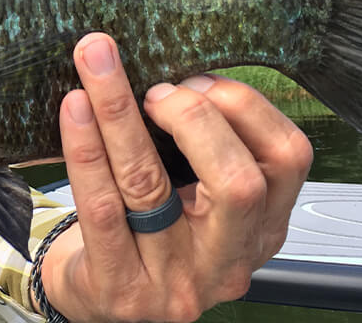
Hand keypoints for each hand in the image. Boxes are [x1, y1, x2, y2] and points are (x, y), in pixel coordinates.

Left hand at [38, 33, 313, 322]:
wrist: (103, 303)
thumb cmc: (153, 235)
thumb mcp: (203, 198)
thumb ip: (208, 145)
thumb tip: (178, 66)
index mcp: (262, 228)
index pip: (288, 159)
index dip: (245, 107)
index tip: (195, 79)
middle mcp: (227, 259)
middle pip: (238, 184)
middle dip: (195, 117)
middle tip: (155, 88)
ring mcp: (173, 281)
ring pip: (150, 186)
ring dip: (119, 112)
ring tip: (96, 62)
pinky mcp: (118, 286)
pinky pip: (99, 207)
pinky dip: (85, 149)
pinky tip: (74, 108)